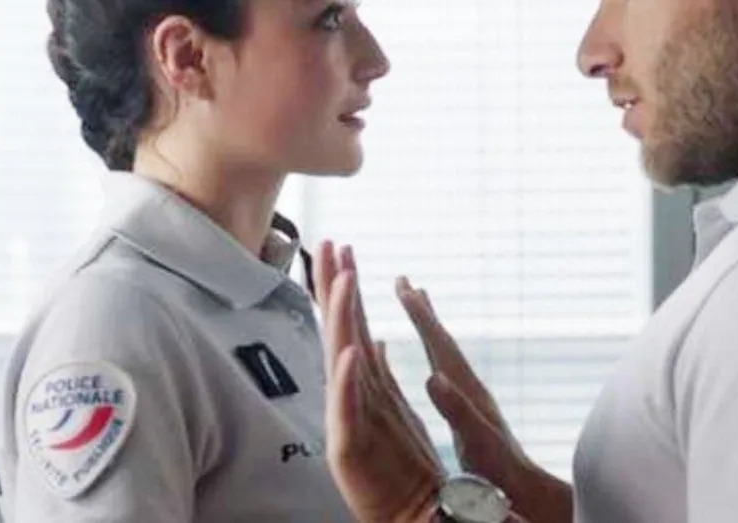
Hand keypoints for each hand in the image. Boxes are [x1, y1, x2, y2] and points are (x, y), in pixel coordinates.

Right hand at [315, 241, 442, 522]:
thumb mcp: (389, 408)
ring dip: (343, 318)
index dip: (346, 285)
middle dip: (336, 285)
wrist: (406, 510)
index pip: (352, 323)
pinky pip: (352, 406)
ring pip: (343, 358)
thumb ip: (376, 372)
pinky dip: (350, 379)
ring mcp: (350, 418)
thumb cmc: (396, 466)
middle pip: (341, 330)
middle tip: (331, 242)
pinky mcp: (351, 447)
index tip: (342, 246)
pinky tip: (351, 351)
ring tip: (345, 280)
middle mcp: (353, 394)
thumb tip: (369, 338)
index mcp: (364, 382)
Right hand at [397, 279, 573, 522]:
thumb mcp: (476, 439)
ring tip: (416, 303)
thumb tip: (434, 375)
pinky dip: (433, 353)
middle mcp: (468, 385)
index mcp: (466, 390)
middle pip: (441, 339)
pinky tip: (429, 358)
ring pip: (444, 350)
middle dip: (422, 310)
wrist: (524, 486)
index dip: (420, 317)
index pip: (440, 345)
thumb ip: (456, 409)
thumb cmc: (499, 469)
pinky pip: (445, 368)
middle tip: (404, 280)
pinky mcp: (468, 405)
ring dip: (428, 325)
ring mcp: (469, 394)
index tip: (403, 288)